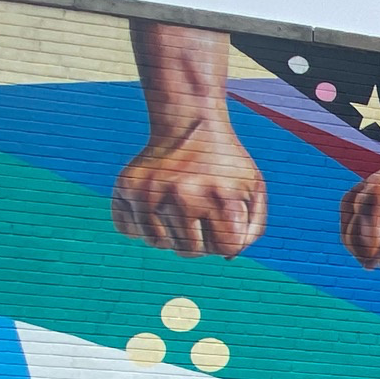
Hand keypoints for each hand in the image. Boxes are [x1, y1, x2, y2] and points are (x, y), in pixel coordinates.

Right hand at [115, 21, 266, 256]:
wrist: (189, 122)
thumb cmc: (225, 165)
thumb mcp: (254, 190)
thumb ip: (251, 230)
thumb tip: (226, 256)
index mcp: (220, 198)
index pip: (224, 248)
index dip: (226, 238)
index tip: (224, 219)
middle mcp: (182, 196)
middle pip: (189, 252)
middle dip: (198, 239)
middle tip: (199, 210)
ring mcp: (150, 192)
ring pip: (157, 244)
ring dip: (169, 233)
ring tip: (177, 206)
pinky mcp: (125, 188)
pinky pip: (128, 230)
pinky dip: (141, 224)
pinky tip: (154, 203)